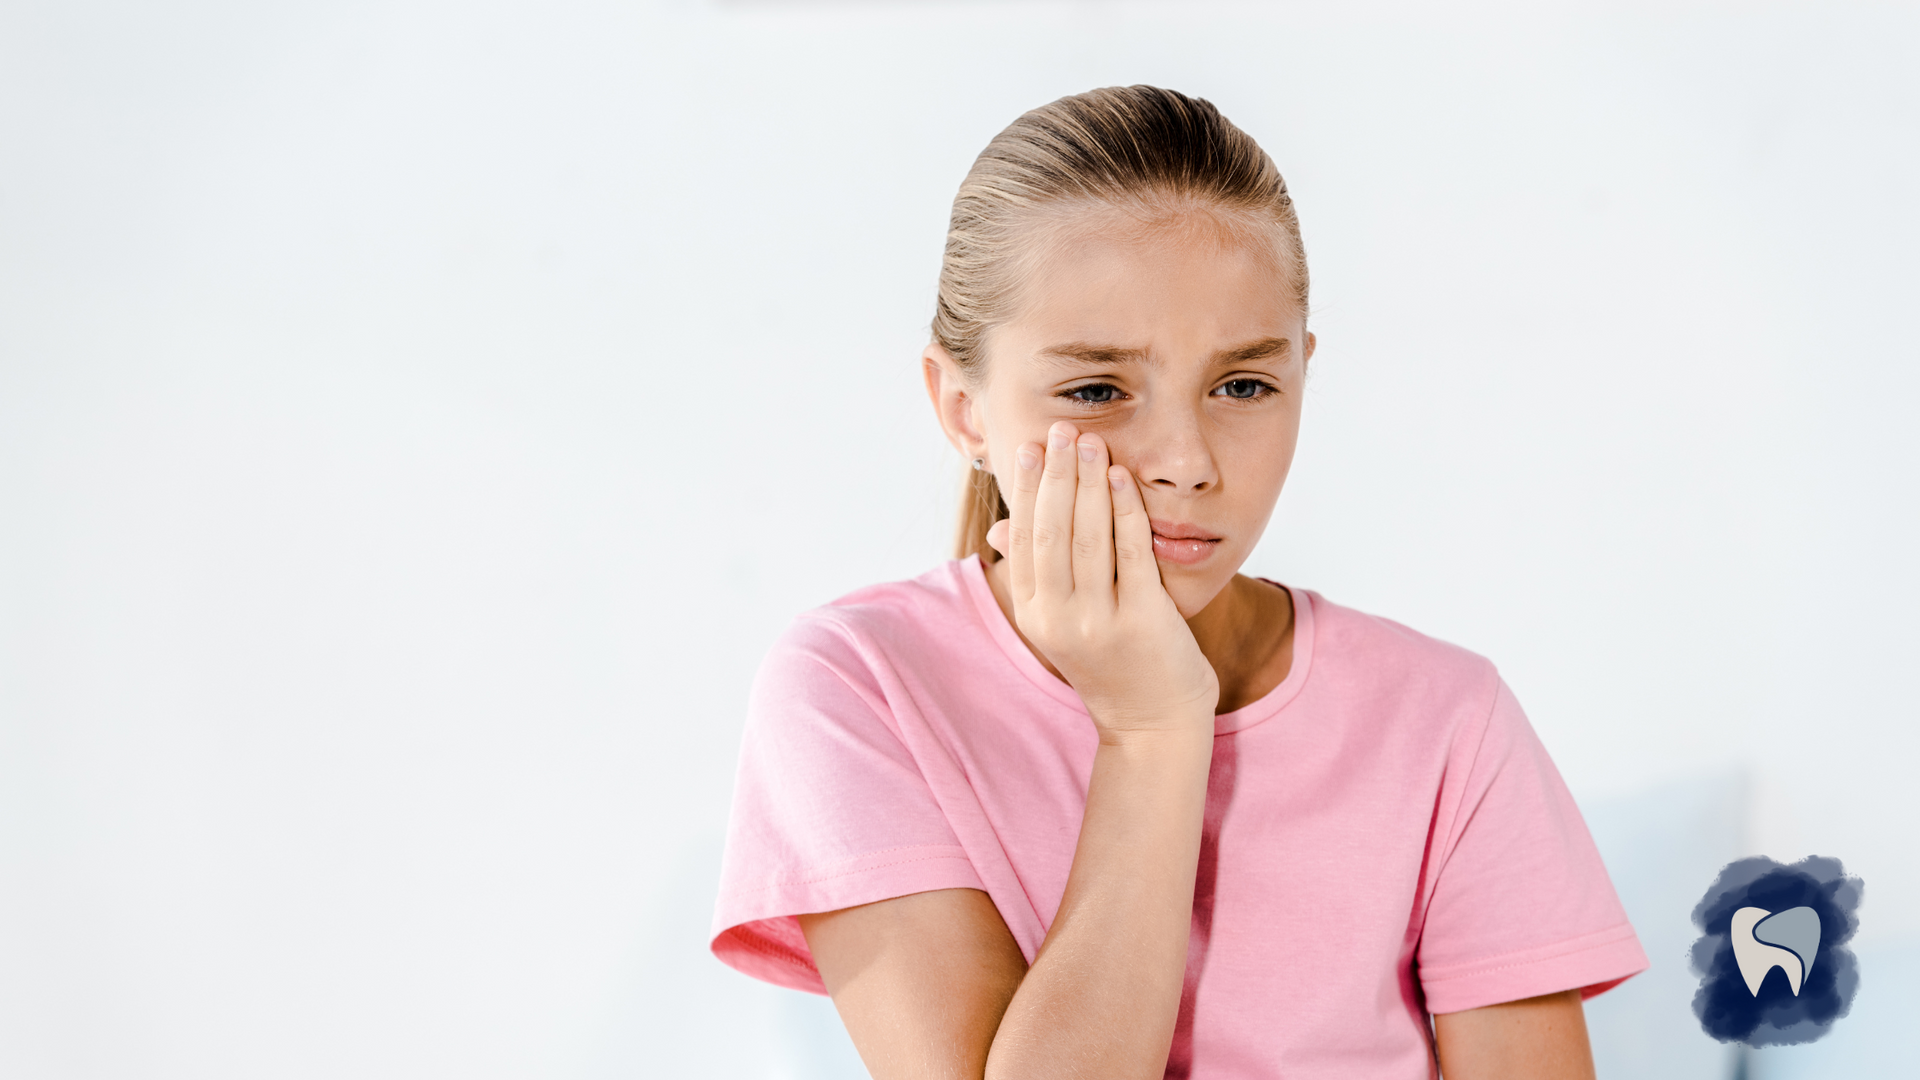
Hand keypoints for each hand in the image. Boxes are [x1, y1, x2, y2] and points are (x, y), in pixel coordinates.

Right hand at [987, 421, 1218, 739]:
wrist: (1153, 722)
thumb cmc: (1112, 663)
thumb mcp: (1062, 623)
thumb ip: (1037, 574)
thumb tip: (1000, 528)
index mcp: (1035, 616)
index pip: (1025, 539)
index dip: (1027, 490)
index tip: (1029, 448)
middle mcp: (1060, 620)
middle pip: (1052, 531)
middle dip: (1056, 475)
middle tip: (1060, 430)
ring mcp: (1101, 621)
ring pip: (1088, 537)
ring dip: (1088, 483)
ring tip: (1089, 442)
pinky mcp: (1144, 619)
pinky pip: (1131, 553)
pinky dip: (1125, 510)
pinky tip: (1121, 478)